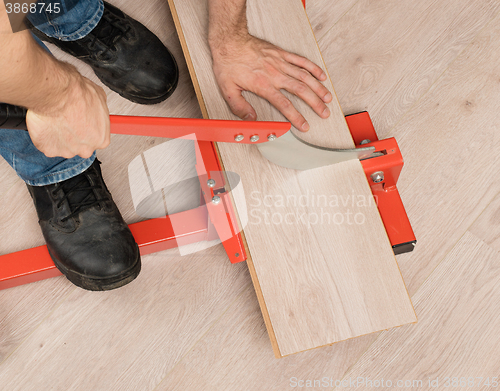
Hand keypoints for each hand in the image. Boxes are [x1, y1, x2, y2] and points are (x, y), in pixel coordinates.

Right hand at [26, 73, 109, 158]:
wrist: (56, 95)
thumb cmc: (78, 96)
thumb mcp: (99, 98)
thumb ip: (99, 111)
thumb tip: (96, 108)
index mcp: (101, 139)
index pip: (96, 139)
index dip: (88, 129)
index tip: (82, 122)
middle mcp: (86, 148)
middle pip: (81, 146)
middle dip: (75, 135)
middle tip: (69, 120)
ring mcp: (67, 151)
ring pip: (64, 145)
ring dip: (60, 136)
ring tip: (57, 120)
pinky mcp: (49, 149)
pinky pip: (47, 144)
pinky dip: (46, 136)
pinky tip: (48, 124)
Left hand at [210, 33, 332, 130]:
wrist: (229, 41)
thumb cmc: (228, 63)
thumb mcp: (228, 89)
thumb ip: (239, 107)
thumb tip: (250, 120)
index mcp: (264, 85)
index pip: (284, 104)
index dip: (296, 117)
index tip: (304, 125)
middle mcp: (275, 74)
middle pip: (301, 91)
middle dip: (315, 103)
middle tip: (324, 113)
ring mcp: (280, 62)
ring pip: (305, 76)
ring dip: (318, 88)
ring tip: (328, 98)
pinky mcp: (281, 53)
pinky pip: (301, 61)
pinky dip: (313, 68)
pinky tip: (321, 75)